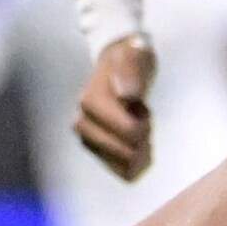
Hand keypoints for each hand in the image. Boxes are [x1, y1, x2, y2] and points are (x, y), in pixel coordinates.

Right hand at [74, 37, 156, 179]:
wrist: (120, 64)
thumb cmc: (130, 59)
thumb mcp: (135, 53)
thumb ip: (131, 69)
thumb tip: (126, 94)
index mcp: (90, 102)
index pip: (128, 132)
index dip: (143, 124)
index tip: (142, 108)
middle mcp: (83, 123)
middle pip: (125, 153)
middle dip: (141, 139)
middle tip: (141, 116)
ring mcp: (88, 138)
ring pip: (123, 166)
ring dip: (139, 151)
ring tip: (139, 128)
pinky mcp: (95, 149)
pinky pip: (121, 172)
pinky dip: (135, 164)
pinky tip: (139, 147)